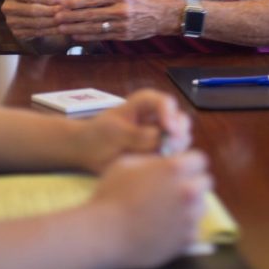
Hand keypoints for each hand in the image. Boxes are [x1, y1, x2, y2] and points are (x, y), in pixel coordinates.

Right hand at [2, 0, 65, 41]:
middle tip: (66, 10)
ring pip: (36, 23)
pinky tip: (61, 28)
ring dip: (53, 22)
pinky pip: (37, 33)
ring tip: (66, 19)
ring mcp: (11, 22)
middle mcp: (7, 7)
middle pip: (34, 10)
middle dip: (52, 10)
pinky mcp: (17, 34)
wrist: (29, 17)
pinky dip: (51, 31)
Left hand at [53, 0, 179, 41]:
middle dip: (72, 16)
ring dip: (76, 28)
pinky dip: (88, 37)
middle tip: (56, 17)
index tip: (63, 3)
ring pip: (94, 27)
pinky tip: (76, 35)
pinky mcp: (123, 35)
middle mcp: (120, 11)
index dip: (77, 2)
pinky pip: (102, 37)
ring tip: (61, 28)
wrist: (163, 15)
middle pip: (91, 14)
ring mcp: (122, 24)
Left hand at [75, 90, 191, 171]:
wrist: (88, 152)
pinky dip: (171, 161)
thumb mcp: (114, 132)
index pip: (164, 102)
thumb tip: (161, 138)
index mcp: (145, 104)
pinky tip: (160, 166)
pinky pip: (173, 157)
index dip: (170, 113)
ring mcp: (160, 136)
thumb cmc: (99, 134)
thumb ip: (136, 134)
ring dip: (177, 148)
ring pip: (180, 139)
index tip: (169, 128)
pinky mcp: (159, 153)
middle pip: (179, 119)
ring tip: (164, 157)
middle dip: (179, 131)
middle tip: (172, 145)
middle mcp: (156, 117)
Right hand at [89, 151, 210, 268]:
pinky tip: (167, 228)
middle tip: (174, 190)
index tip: (179, 170)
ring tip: (169, 210)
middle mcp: (188, 190)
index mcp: (176, 168)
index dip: (189, 163)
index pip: (200, 159)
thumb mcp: (127, 163)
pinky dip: (185, 228)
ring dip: (191, 205)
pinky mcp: (187, 240)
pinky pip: (194, 228)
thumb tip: (164, 161)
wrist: (104, 235)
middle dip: (193, 182)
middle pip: (205, 182)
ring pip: (202, 206)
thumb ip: (153, 159)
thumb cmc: (111, 195)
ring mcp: (190, 217)